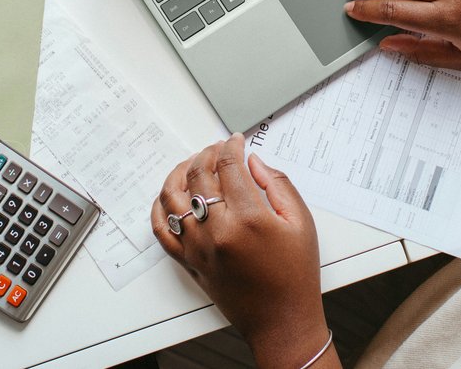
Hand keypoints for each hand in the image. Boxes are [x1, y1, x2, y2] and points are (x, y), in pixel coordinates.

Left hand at [150, 134, 331, 366]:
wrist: (281, 320)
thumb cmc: (296, 275)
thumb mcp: (301, 223)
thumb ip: (277, 185)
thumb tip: (253, 162)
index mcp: (248, 218)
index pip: (228, 166)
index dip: (231, 147)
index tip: (236, 141)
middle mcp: (217, 231)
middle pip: (199, 176)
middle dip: (207, 154)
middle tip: (218, 149)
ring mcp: (197, 248)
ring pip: (172, 198)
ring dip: (179, 173)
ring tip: (192, 165)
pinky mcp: (188, 262)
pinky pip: (161, 230)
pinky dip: (160, 208)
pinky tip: (170, 196)